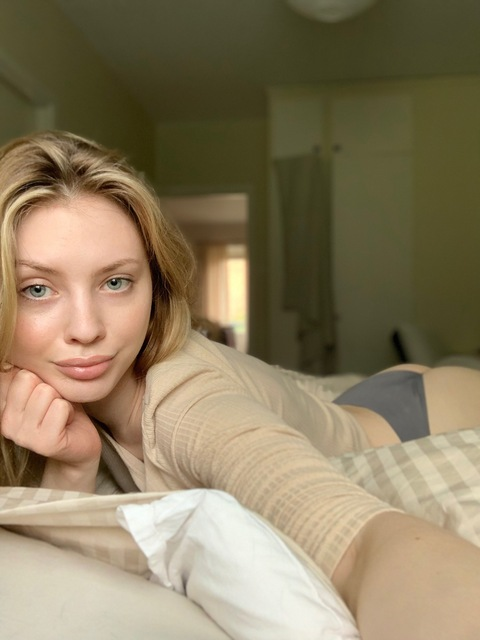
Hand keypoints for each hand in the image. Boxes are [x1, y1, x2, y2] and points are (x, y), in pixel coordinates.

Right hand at [0, 368, 101, 489]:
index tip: (41, 396)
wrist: (81, 442)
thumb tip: (11, 362)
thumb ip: (25, 376)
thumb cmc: (61, 410)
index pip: (16, 374)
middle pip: (28, 378)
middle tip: (53, 407)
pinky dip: (69, 410)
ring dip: (61, 400)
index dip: (38, 379)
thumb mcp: (41, 387)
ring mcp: (23, 436)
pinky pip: (60, 407)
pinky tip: (66, 424)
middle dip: (49, 388)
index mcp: (3, 409)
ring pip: (46, 392)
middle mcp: (7, 424)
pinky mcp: (44, 443)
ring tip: (60, 415)